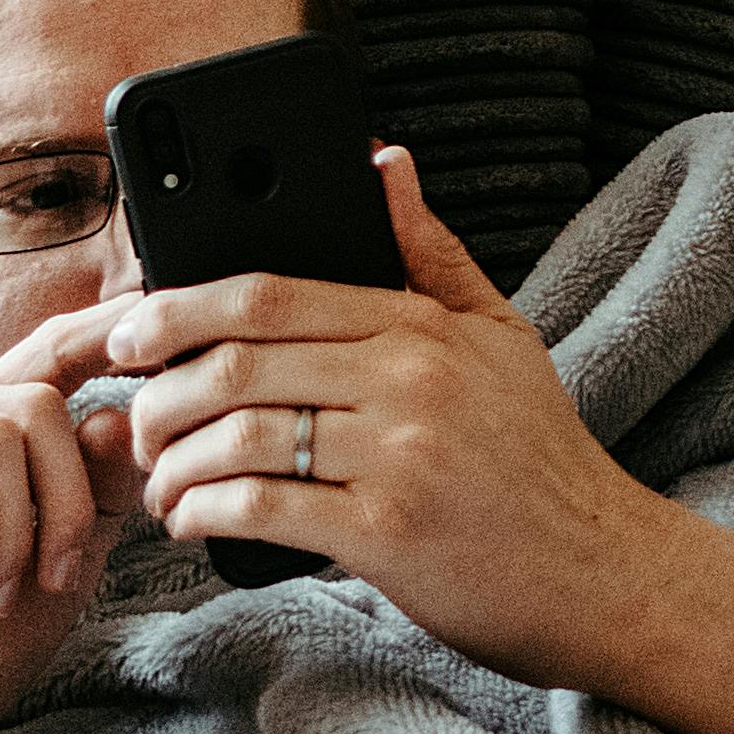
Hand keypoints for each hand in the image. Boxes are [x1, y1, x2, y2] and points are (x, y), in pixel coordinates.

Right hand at [0, 303, 147, 733]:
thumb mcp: (54, 571)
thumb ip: (93, 497)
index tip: (157, 314)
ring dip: (20, 529)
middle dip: (67, 501)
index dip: (100, 336)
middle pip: (39, 401)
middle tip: (47, 580)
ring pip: (4, 427)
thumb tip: (123, 416)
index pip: (40, 361)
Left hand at [100, 152, 676, 699]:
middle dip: (158, 393)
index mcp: (420, 327)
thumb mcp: (502, 336)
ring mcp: (399, 456)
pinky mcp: (389, 534)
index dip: (177, 309)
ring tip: (160, 484)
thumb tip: (382, 160)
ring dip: (174, 464)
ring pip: (238, 436)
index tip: (126, 333)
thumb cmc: (543, 459)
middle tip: (133, 422)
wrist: (606, 573)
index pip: (268, 294)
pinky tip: (193, 520)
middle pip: (237, 362)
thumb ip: (431, 251)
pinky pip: (262, 509)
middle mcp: (408, 380)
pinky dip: (206, 513)